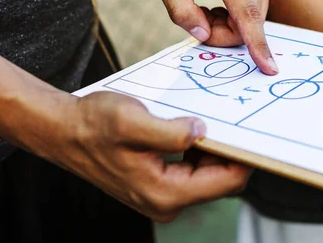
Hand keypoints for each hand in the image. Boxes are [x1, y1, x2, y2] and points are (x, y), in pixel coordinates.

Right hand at [48, 91, 251, 222]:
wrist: (65, 132)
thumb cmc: (93, 125)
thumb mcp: (132, 120)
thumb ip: (171, 132)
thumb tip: (203, 132)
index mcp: (165, 192)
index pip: (226, 182)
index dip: (246, 158)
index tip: (257, 135)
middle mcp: (167, 201)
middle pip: (221, 181)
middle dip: (233, 152)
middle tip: (240, 122)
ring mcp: (164, 195)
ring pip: (209, 174)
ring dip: (217, 150)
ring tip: (217, 122)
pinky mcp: (160, 184)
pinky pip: (194, 170)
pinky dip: (201, 151)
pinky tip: (197, 129)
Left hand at [150, 0, 277, 74]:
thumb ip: (181, 11)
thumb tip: (202, 35)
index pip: (247, 13)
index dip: (257, 44)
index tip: (269, 67)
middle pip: (248, 24)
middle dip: (222, 34)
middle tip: (197, 19)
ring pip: (252, 21)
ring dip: (228, 26)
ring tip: (205, 8)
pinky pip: (254, 11)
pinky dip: (235, 17)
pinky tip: (217, 4)